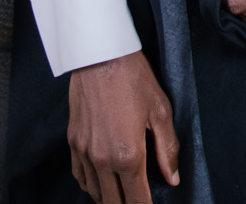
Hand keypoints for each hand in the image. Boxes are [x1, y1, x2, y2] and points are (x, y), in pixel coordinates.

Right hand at [66, 51, 180, 203]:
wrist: (101, 56)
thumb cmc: (133, 79)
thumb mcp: (160, 112)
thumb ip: (167, 150)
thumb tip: (172, 177)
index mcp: (128, 155)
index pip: (137, 199)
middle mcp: (102, 159)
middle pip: (113, 201)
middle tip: (138, 201)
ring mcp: (84, 152)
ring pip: (95, 192)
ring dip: (109, 198)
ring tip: (123, 196)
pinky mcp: (73, 141)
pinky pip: (80, 175)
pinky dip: (91, 185)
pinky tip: (101, 183)